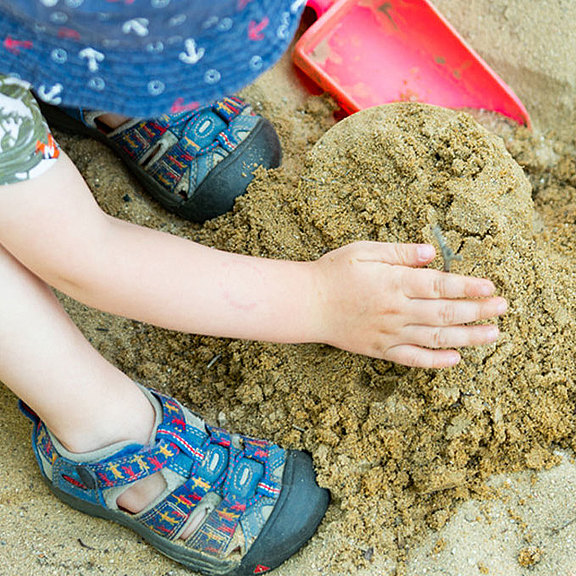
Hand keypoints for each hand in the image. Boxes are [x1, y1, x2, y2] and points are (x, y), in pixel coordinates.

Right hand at [312, 241, 506, 367]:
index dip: (468, 287)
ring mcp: (389, 333)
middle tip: (503, 309)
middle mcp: (396, 310)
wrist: (306, 304)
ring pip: (436, 338)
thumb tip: (431, 253)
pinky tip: (455, 359)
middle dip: (478, 311)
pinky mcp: (380, 349)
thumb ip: (399, 252)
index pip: (440, 285)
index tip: (490, 287)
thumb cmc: (333, 273)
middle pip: (445, 313)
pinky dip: (435, 361)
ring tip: (493, 335)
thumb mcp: (364, 250)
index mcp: (394, 282)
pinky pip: (412, 359)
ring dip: (468, 338)